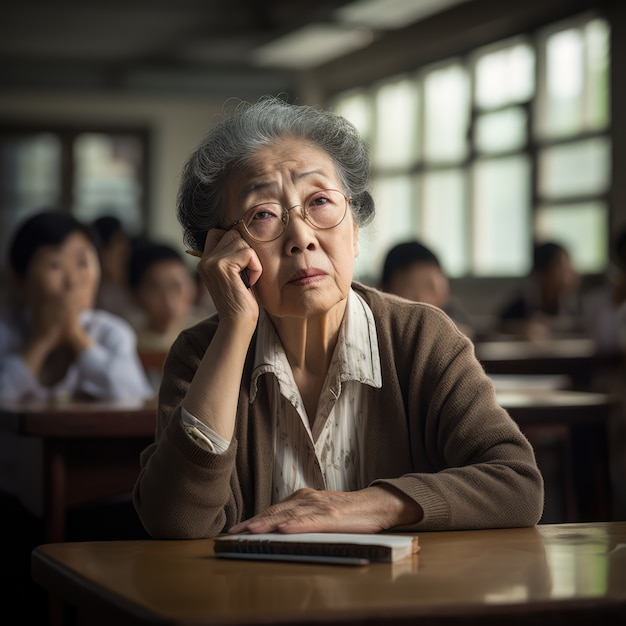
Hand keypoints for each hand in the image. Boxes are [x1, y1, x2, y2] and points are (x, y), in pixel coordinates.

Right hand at [195, 229, 261, 329]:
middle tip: (246, 274)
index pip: (218, 232)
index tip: (242, 264)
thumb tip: (244, 233)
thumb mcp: (234, 274)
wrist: (238, 323)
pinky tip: (249, 282)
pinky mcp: (222, 266)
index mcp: (205, 261)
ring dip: (252, 260)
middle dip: (246, 251)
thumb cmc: (242, 301)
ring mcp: (211, 262)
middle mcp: (205, 260)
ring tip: (247, 278)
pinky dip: (255, 267)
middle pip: (233, 234)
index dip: (235, 243)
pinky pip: (249, 253)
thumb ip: (233, 256)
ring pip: (241, 241)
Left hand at [227, 486, 421, 534]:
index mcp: (302, 499)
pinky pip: (310, 521)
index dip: (253, 519)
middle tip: (234, 533)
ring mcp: (319, 506)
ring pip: (289, 515)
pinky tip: (284, 529)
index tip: (235, 530)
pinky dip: (296, 525)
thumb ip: (299, 519)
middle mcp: (307, 499)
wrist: (374, 506)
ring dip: (268, 522)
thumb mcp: (317, 514)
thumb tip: (275, 531)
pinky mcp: (332, 515)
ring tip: (251, 530)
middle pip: (275, 511)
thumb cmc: (345, 514)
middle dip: (253, 522)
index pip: (273, 510)